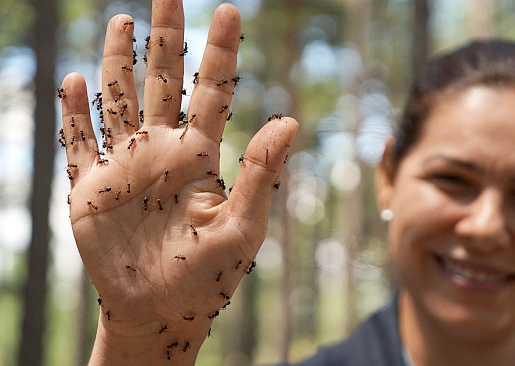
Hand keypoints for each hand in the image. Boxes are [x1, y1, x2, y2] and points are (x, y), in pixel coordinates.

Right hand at [59, 1, 296, 363]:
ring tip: (122, 22)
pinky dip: (74, 113)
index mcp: (200, 156)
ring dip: (118, 62)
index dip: (219, 52)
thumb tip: (291, 121)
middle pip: (164, 81)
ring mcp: (125, 165)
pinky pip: (78, 142)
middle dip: (166, 38)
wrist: (161, 310)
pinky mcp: (90, 188)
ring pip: (120, 99)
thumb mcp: (242, 226)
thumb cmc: (208, 275)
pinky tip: (74, 82)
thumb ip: (262, 174)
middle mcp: (162, 150)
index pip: (213, 91)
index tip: (228, 11)